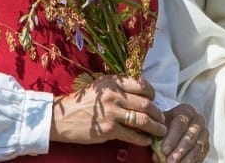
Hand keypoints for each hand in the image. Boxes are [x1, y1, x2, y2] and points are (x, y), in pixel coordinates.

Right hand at [50, 75, 166, 145]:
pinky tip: (147, 140)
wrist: (61, 117)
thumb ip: (120, 86)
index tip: (155, 101)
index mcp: (114, 82)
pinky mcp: (108, 130)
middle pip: (146, 104)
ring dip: (155, 127)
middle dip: (158, 113)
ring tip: (161, 131)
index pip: (142, 85)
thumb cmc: (83, 102)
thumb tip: (142, 92)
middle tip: (163, 119)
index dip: (153, 94)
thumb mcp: (101, 86)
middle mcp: (114, 96)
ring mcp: (111, 113)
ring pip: (142, 120)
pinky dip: (142, 139)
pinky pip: (132, 135)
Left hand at [159, 104, 208, 161]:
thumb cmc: (165, 127)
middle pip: (191, 135)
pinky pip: (201, 154)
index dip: (172, 138)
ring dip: (186, 158)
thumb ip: (156, 137)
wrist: (174, 131)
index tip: (164, 150)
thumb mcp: (159, 128)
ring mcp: (204, 133)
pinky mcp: (206, 145)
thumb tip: (157, 154)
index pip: (180, 123)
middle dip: (180, 150)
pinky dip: (192, 161)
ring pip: (197, 147)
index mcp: (186, 111)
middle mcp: (198, 120)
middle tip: (170, 161)